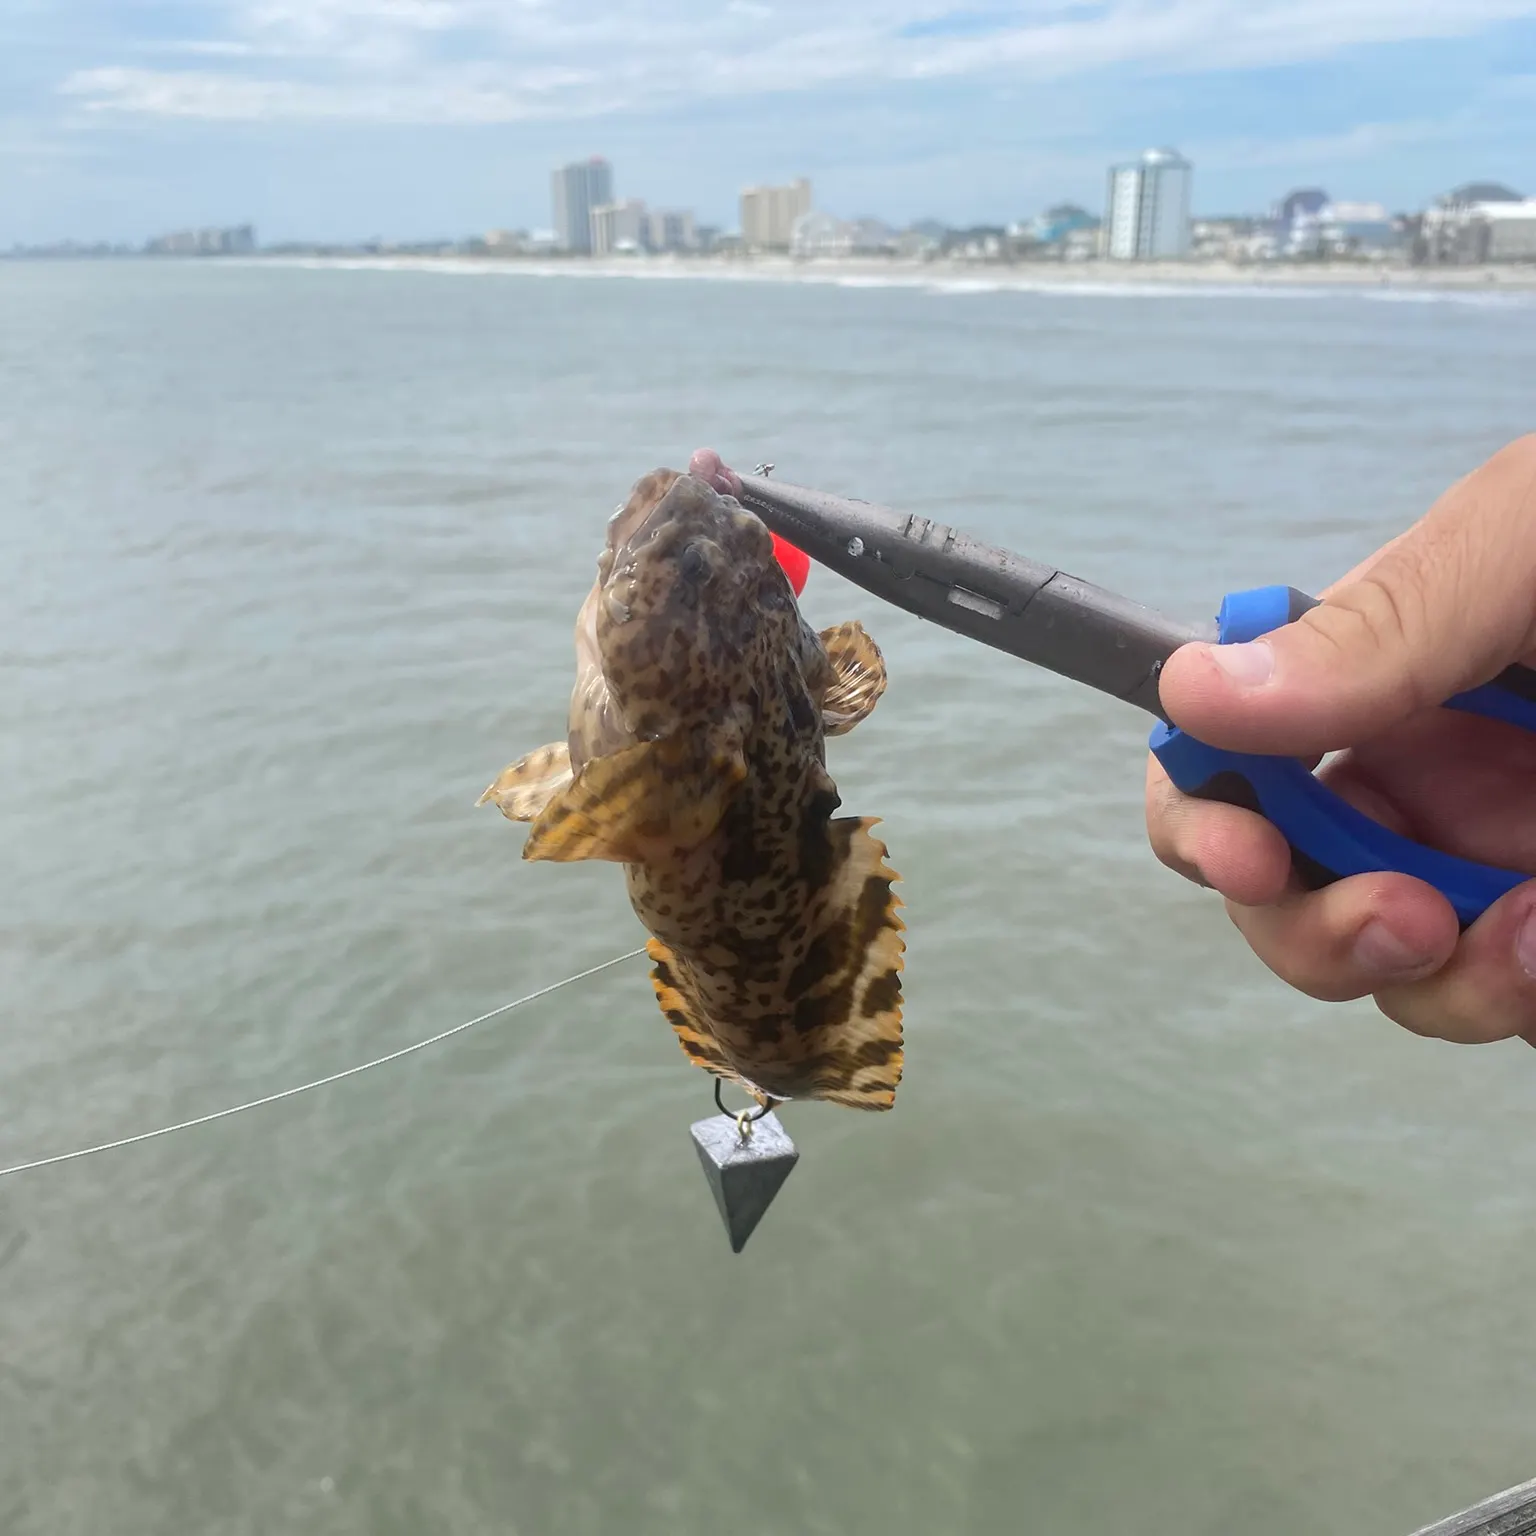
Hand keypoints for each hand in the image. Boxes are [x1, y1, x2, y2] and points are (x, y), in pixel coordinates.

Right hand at [1146, 434, 1535, 1044]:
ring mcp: (1513, 867)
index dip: (1204, 818)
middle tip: (1401, 926)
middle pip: (1290, 897)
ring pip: (1410, 981)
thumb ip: (1381, 628)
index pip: (1230, 763)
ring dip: (1453, 984)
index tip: (1247, 857)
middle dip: (1319, 932)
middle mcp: (1432, 785)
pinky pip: (1524, 998)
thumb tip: (1193, 696)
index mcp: (1386, 683)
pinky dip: (1535, 997)